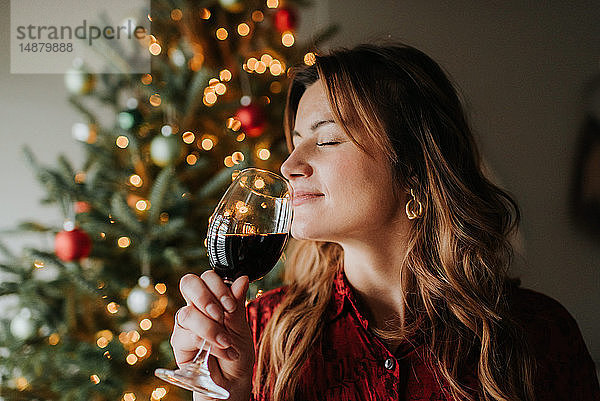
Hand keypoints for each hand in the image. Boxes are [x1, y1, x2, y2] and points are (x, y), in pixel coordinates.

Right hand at [171, 272, 252, 400]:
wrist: (232, 381)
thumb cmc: (237, 352)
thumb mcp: (242, 327)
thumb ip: (237, 304)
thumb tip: (242, 278)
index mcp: (213, 298)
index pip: (206, 277)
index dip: (217, 285)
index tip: (231, 305)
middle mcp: (196, 307)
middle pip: (188, 283)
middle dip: (206, 297)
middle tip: (222, 315)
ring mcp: (186, 324)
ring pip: (188, 313)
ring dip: (211, 328)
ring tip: (227, 342)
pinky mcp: (179, 342)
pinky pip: (189, 336)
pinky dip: (209, 343)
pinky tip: (221, 351)